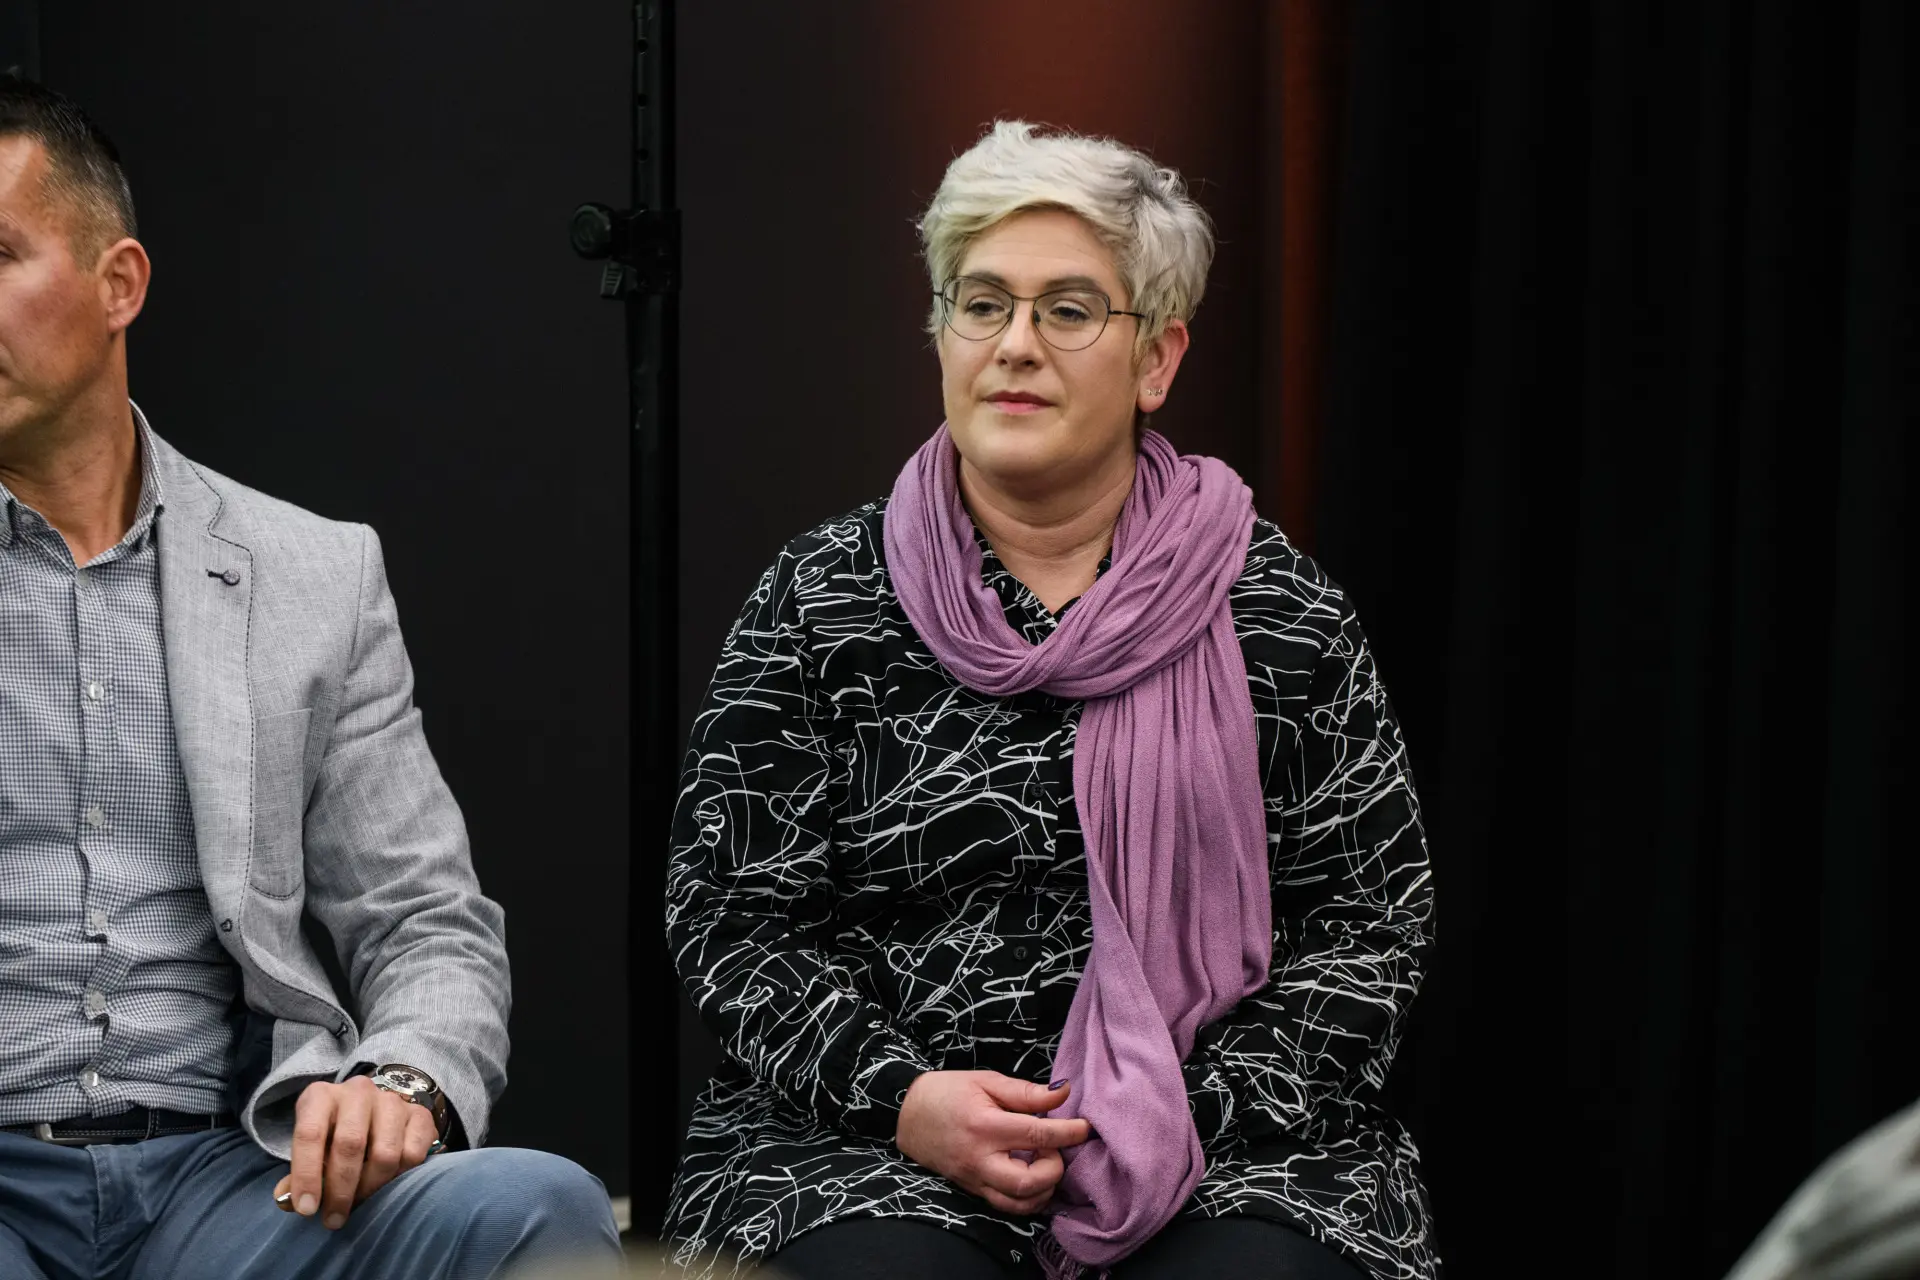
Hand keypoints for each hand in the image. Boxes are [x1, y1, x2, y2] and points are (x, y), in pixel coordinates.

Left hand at [272, 1076, 438, 1228]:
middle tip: (334, 1218)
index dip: (306, 1174)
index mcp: (321, 1096)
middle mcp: (357, 1091)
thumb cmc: (333, 1134)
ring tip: (360, 1202)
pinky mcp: (419, 1114)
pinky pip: (412, 1155)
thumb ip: (297, 1174)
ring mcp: (392, 1100)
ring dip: (370, 1188)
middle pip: (350, 1144)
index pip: (310, 1133)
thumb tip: (287, 1200)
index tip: (306, 1209)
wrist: (373, 1110)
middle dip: (341, 1190)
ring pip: (384, 1153)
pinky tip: (386, 1182)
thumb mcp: (310, 1147)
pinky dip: (399, 1177)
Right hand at [895, 1072, 1090, 1214]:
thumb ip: (1026, 1092)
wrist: (905, 1114)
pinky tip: (1031, 1176)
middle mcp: (980, 1159)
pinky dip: (1027, 1198)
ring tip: (1043, 1162)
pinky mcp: (972, 1190)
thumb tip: (1063, 1093)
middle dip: (1054, 1169)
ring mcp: (974, 1179)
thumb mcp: (986, 1081)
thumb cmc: (947, 1092)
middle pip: (1029, 1183)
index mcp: (985, 1126)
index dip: (1068, 1133)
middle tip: (1053, 1148)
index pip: (1037, 1136)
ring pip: (1019, 1204)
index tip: (1085, 1128)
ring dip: (1043, 1189)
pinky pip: (1006, 1206)